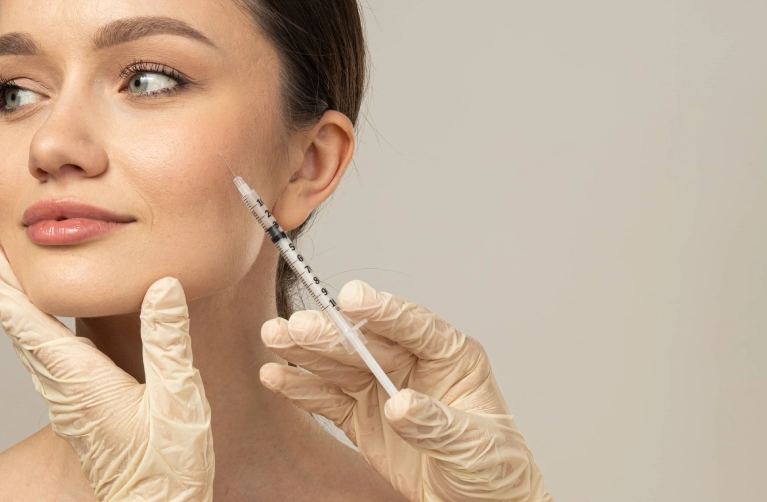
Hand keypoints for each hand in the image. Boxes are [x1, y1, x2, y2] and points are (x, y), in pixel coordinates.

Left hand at [0, 228, 213, 501]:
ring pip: (27, 340)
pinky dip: (29, 325)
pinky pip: (43, 356)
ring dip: (7, 301)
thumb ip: (168, 341)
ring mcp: (68, 400)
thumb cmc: (167, 467)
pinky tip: (35, 321)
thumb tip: (163, 286)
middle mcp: (64, 388)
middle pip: (18, 325)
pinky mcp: (79, 409)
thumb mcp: (178, 399)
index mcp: (81, 380)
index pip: (28, 322)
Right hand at [259, 280, 551, 501]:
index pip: (414, 325)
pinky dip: (301, 388)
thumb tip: (400, 404)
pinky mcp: (362, 417)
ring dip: (305, 352)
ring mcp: (383, 388)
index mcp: (451, 357)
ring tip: (273, 337)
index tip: (350, 297)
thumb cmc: (493, 471)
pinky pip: (328, 398)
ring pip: (339, 364)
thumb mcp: (473, 447)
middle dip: (330, 334)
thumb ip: (436, 424)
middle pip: (366, 342)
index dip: (382, 310)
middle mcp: (413, 365)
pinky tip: (275, 376)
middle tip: (297, 326)